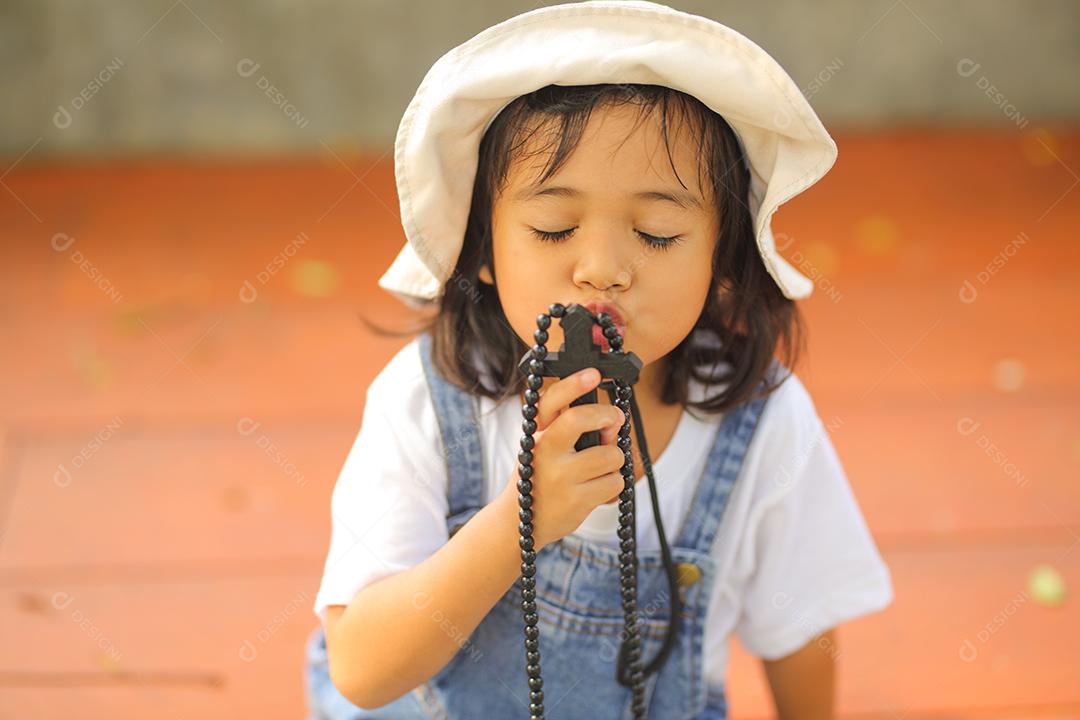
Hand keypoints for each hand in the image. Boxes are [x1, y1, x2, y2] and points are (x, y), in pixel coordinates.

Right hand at [501, 367, 627, 551]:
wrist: (521, 523)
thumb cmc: (540, 476)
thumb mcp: (544, 446)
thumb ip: (573, 427)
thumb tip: (615, 418)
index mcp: (537, 434)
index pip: (551, 402)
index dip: (573, 384)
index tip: (592, 373)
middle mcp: (545, 452)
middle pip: (580, 419)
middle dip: (606, 416)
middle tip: (613, 419)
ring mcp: (561, 477)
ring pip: (610, 454)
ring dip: (613, 460)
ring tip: (598, 468)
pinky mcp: (577, 501)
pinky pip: (615, 482)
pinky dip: (612, 484)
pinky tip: (595, 489)